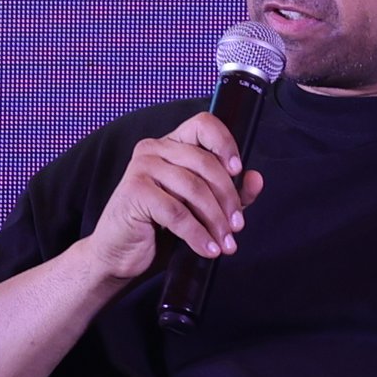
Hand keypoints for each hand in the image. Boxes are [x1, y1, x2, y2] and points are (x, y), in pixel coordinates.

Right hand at [74, 111, 264, 283]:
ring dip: (215, 220)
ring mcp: (142, 167)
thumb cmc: (158, 227)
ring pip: (194, 189)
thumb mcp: (200, 208)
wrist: (120, 253)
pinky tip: (207, 249)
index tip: (238, 171)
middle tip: (237, 226)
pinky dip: (197, 234)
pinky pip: (177, 213)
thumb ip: (229, 192)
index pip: (204, 124)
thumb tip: (256, 179)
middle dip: (228, 198)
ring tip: (225, 243)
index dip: (225, 143)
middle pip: (205, 162)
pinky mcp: (135, 191)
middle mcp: (155, 148)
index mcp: (172, 144)